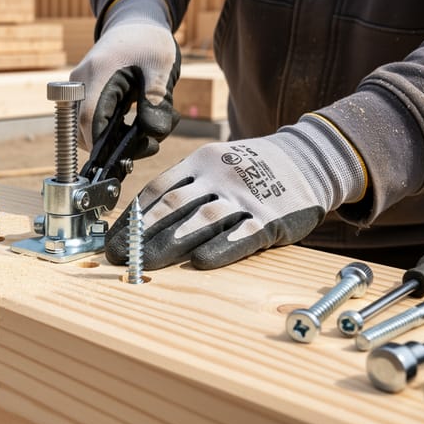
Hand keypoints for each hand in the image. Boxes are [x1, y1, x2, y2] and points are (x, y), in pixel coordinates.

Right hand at [69, 0, 180, 158]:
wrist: (135, 22)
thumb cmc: (149, 42)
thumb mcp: (162, 67)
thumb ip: (157, 100)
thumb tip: (153, 134)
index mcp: (98, 73)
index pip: (89, 118)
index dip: (102, 144)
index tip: (123, 158)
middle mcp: (80, 82)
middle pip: (81, 128)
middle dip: (111, 146)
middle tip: (147, 144)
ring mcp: (78, 88)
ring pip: (84, 128)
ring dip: (111, 140)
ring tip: (147, 133)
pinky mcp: (82, 94)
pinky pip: (89, 120)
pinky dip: (109, 131)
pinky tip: (135, 126)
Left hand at [105, 115, 366, 269]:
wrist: (310, 158)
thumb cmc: (251, 168)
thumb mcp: (216, 163)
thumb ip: (185, 187)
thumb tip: (141, 221)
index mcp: (200, 162)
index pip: (157, 190)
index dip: (132, 218)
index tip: (112, 240)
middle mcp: (219, 176)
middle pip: (173, 207)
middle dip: (141, 235)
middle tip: (118, 257)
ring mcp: (246, 196)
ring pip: (202, 221)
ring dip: (171, 244)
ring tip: (146, 264)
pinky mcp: (271, 217)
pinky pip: (243, 235)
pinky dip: (221, 249)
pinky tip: (200, 263)